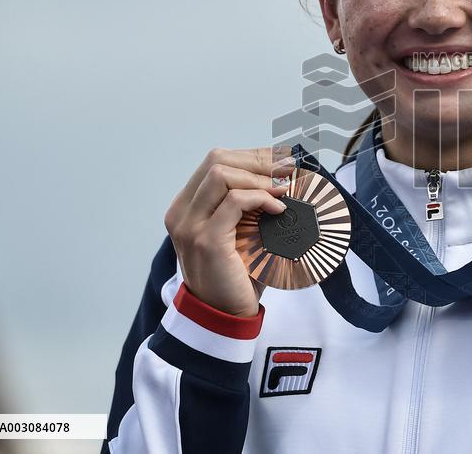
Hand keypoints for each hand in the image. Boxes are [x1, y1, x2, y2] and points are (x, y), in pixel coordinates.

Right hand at [163, 145, 295, 316]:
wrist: (224, 316)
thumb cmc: (238, 273)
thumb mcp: (243, 231)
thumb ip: (251, 204)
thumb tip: (286, 174)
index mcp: (187, 206)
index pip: (216, 161)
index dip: (253, 155)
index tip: (283, 160)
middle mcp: (182, 213)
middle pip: (217, 159)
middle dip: (258, 160)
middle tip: (289, 170)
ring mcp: (190, 226)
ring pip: (221, 173)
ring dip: (259, 177)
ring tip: (284, 189)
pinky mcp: (206, 240)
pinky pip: (233, 201)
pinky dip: (261, 198)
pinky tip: (280, 210)